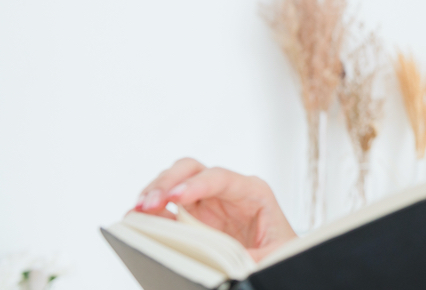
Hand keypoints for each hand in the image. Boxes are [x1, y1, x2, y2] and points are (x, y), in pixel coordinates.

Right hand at [133, 158, 297, 260]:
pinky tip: (138, 219)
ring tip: (137, 211)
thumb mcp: (275, 253)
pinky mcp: (191, 217)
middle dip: (168, 182)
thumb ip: (251, 255)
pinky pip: (166, 207)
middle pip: (192, 169)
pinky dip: (150, 210)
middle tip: (149, 203)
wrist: (279, 259)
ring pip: (174, 182)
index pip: (220, 177)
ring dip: (153, 193)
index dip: (196, 184)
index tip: (175, 198)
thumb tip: (228, 263)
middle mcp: (226, 191)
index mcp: (252, 192)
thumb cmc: (280, 250)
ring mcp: (207, 202)